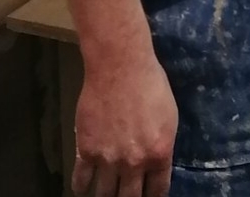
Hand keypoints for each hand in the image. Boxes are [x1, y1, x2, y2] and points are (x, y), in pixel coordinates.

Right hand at [71, 57, 177, 196]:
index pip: (158, 191)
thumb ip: (162, 145)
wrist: (120, 66)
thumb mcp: (169, 116)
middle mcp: (134, 163)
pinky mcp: (86, 151)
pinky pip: (81, 180)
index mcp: (159, 153)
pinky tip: (83, 188)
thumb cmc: (150, 84)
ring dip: (106, 196)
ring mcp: (108, 160)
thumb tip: (157, 163)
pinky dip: (81, 188)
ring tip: (106, 194)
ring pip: (104, 195)